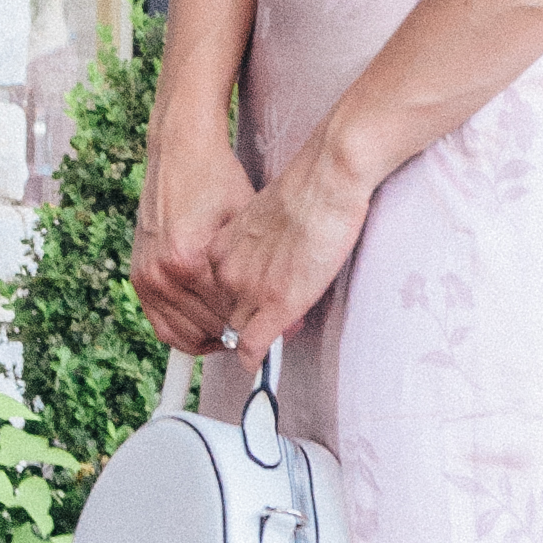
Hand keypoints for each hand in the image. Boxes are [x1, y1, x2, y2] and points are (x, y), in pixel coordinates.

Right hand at [132, 123, 256, 357]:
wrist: (180, 152)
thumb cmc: (216, 181)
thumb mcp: (245, 223)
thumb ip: (254, 269)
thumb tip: (279, 306)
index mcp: (190, 260)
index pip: (228, 317)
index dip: (255, 325)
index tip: (271, 328)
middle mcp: (163, 273)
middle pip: (207, 329)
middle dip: (237, 334)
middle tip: (258, 333)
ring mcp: (147, 276)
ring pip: (182, 334)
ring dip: (210, 339)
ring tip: (236, 333)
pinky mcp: (139, 275)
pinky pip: (161, 324)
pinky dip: (184, 332)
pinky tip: (207, 329)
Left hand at [203, 130, 371, 359]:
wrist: (325, 180)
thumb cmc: (304, 193)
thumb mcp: (261, 222)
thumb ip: (253, 250)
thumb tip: (264, 269)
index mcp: (217, 251)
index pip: (217, 294)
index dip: (238, 305)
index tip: (253, 310)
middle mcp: (226, 273)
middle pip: (226, 316)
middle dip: (248, 324)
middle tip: (272, 323)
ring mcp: (249, 291)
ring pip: (241, 334)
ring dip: (259, 338)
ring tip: (282, 328)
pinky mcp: (276, 304)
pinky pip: (255, 347)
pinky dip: (259, 359)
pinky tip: (264, 362)